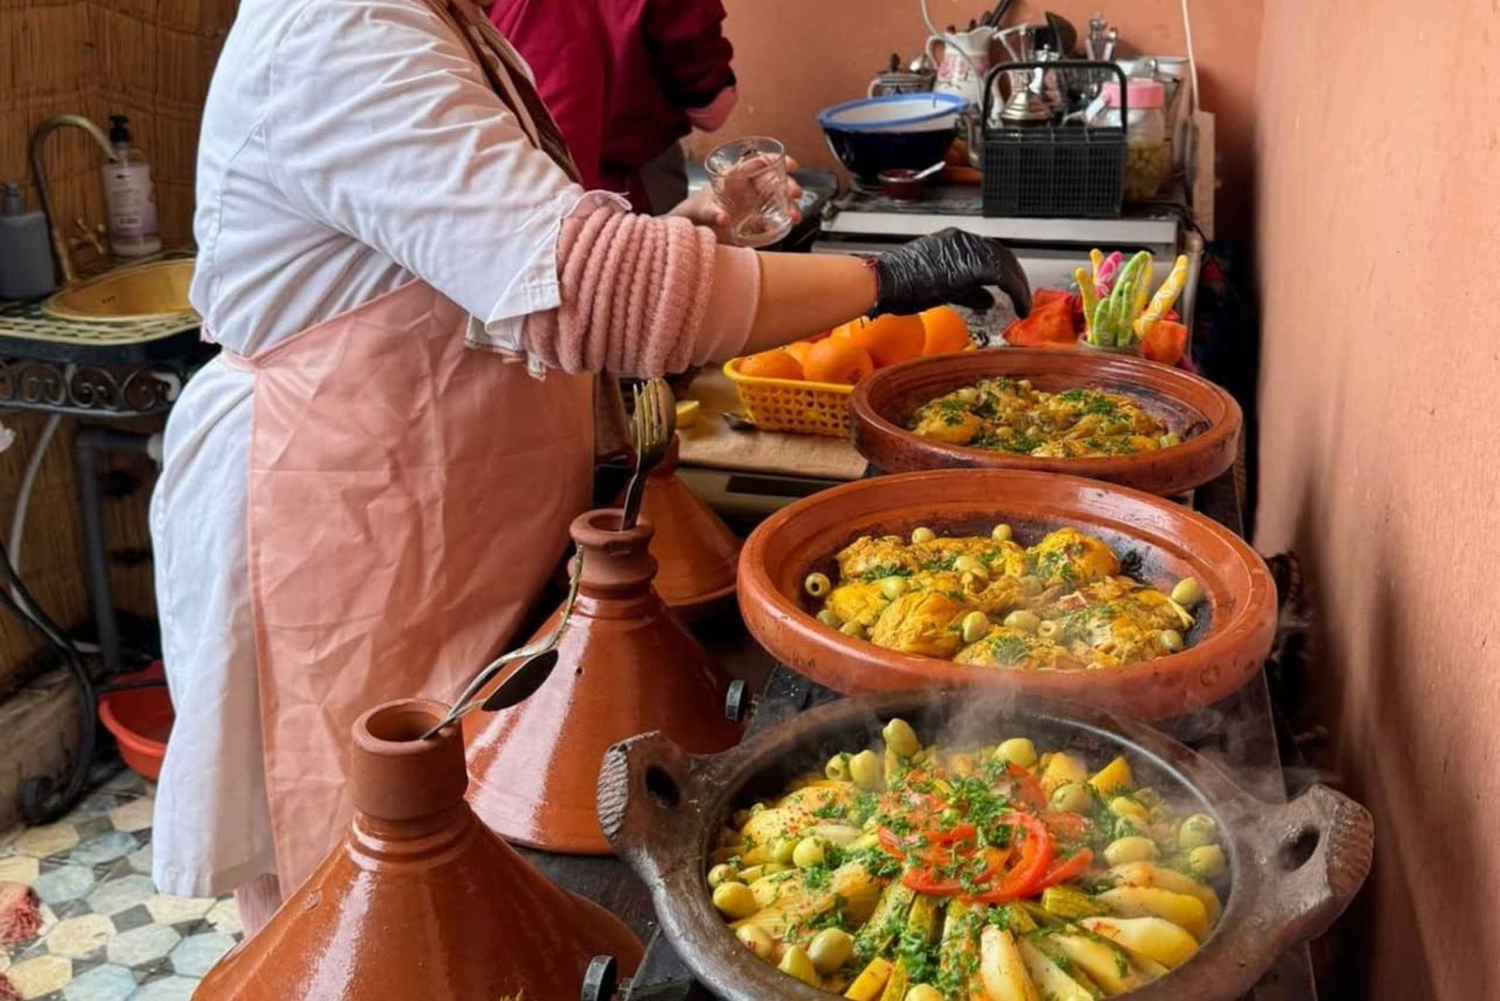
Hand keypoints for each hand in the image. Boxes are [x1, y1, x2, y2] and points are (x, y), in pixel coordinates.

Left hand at [671, 157, 803, 244]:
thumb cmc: (695, 211)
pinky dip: (783, 219)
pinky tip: (790, 224)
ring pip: (776, 199)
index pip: (758, 162)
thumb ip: (711, 212)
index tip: (791, 165)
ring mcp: (752, 203)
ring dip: (789, 205)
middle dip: (787, 185)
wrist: (692, 227)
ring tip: (794, 216)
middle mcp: (747, 188)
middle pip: (773, 181)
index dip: (776, 160)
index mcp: (735, 177)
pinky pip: (773, 216)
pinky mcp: (754, 219)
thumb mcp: (701, 210)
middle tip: (795, 193)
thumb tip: (723, 217)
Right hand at [872, 228, 1031, 317]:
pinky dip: (1017, 293)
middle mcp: (963, 240)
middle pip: (1002, 255)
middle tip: (1021, 298)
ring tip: (1023, 305)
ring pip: (1007, 264)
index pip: (988, 252)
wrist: (885, 281)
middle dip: (1016, 278)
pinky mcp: (972, 265)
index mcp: (952, 240)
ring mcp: (968, 249)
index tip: (1009, 289)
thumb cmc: (899, 285)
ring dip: (1019, 286)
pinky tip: (1019, 307)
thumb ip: (966, 291)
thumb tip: (988, 300)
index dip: (1003, 271)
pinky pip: (1005, 278)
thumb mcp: (938, 286)